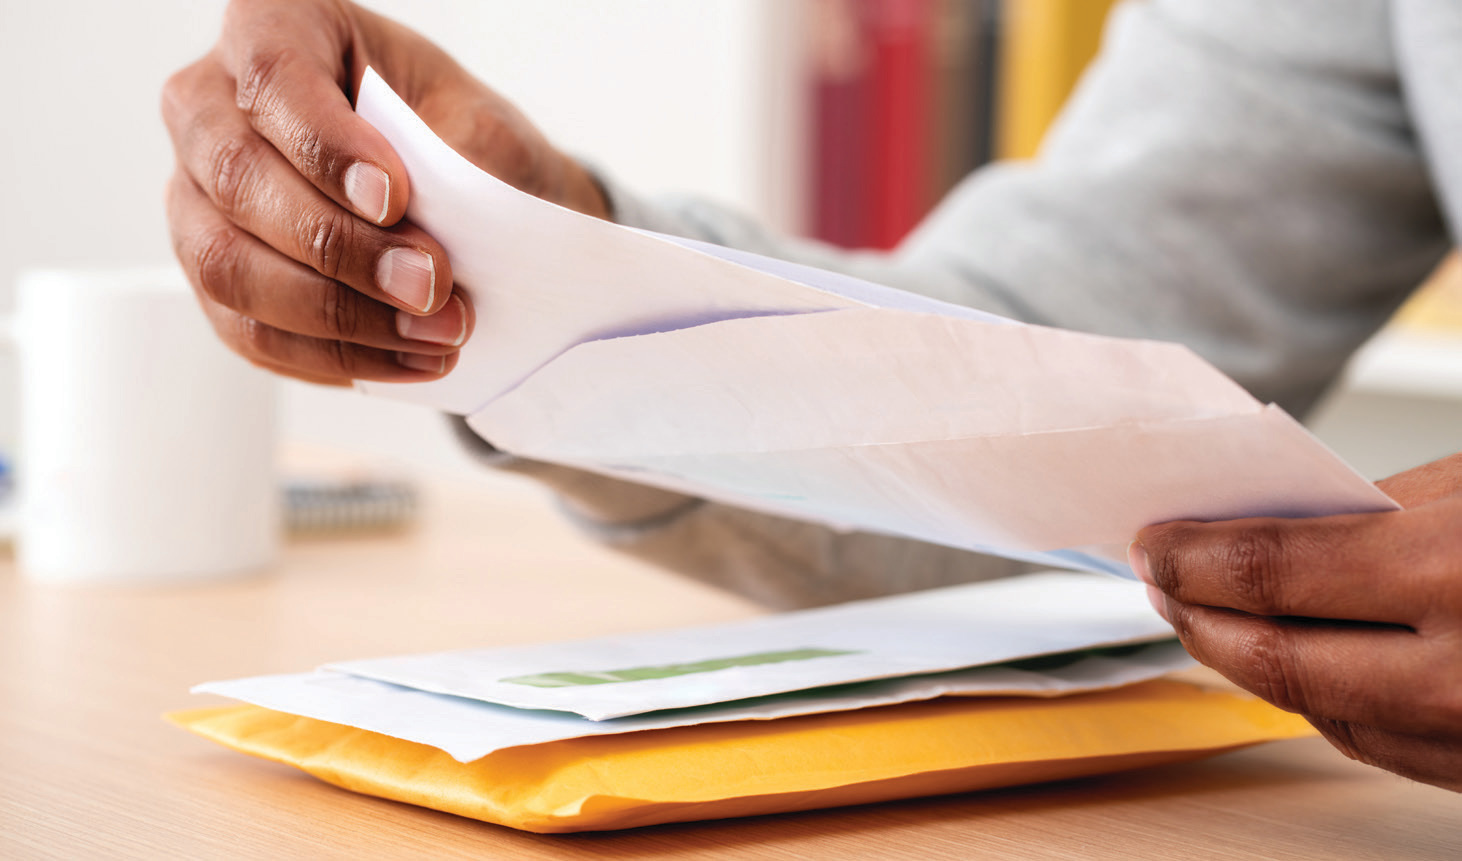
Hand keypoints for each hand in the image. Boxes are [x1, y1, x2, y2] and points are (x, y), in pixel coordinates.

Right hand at [162, 0, 607, 384]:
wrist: (469, 206)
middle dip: (343, 250)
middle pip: (240, 180)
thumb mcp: (478, 127)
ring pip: (228, 267)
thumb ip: (452, 160)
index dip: (326, 145)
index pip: (273, 78)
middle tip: (433, 286)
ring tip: (434, 334)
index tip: (395, 198)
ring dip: (338, 315)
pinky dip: (332, 357)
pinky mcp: (214, 277)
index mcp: (276, 28)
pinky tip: (404, 360)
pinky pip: (247, 330)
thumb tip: (424, 225)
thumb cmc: (462, 145)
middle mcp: (211, 106)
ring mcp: (198, 196)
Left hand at [1131, 452, 1461, 790]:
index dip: (1193, 559)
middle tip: (1160, 580)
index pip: (1272, 573)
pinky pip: (1373, 740)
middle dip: (1197, 614)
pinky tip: (1288, 658)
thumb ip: (1366, 510)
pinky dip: (1315, 696)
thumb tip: (1263, 528)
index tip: (1154, 545)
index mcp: (1455, 572)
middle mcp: (1459, 677)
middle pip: (1275, 657)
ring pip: (1314, 709)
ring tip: (1205, 616)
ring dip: (1244, 662)